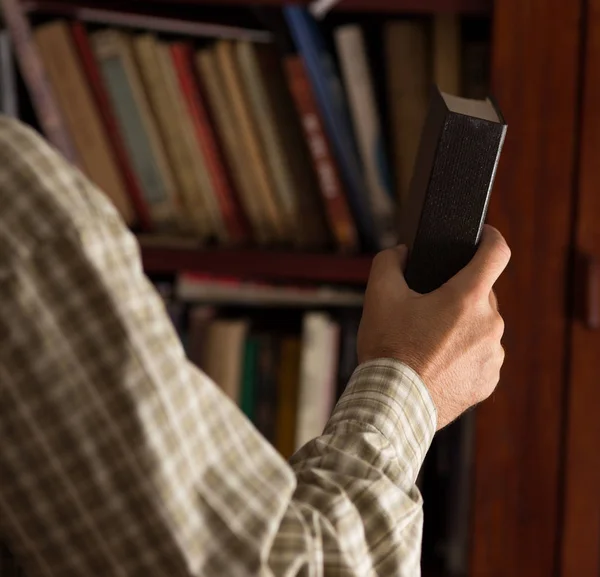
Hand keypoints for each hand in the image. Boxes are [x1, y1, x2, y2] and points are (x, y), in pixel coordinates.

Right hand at [357, 225, 510, 429]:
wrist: (393, 404)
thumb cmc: (388, 350)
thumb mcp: (379, 297)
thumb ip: (388, 262)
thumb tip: (400, 253)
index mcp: (466, 298)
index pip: (497, 253)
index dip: (492, 238)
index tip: (485, 236)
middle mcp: (489, 324)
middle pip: (480, 294)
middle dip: (457, 296)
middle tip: (427, 310)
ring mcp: (492, 355)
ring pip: (481, 328)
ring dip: (461, 328)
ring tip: (429, 344)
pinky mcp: (488, 381)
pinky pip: (481, 357)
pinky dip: (464, 356)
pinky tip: (438, 365)